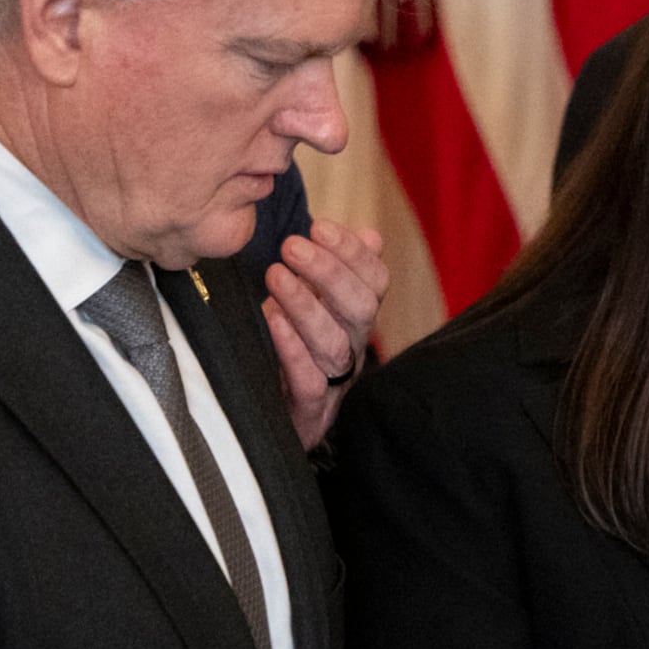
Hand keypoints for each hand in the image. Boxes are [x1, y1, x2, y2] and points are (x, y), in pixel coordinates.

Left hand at [265, 219, 387, 452]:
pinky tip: (273, 321)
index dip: (353, 253)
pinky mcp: (308, 410)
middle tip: (292, 246)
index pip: (375, 282)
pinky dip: (292, 350)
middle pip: (361, 309)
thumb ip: (341, 271)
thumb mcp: (318, 306)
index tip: (319, 227)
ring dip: (305, 305)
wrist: (277, 421)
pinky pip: (309, 381)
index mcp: (357, 321)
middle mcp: (354, 348)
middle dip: (329, 272)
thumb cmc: (295, 352)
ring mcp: (334, 381)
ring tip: (275, 276)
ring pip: (333, 343)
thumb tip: (371, 235)